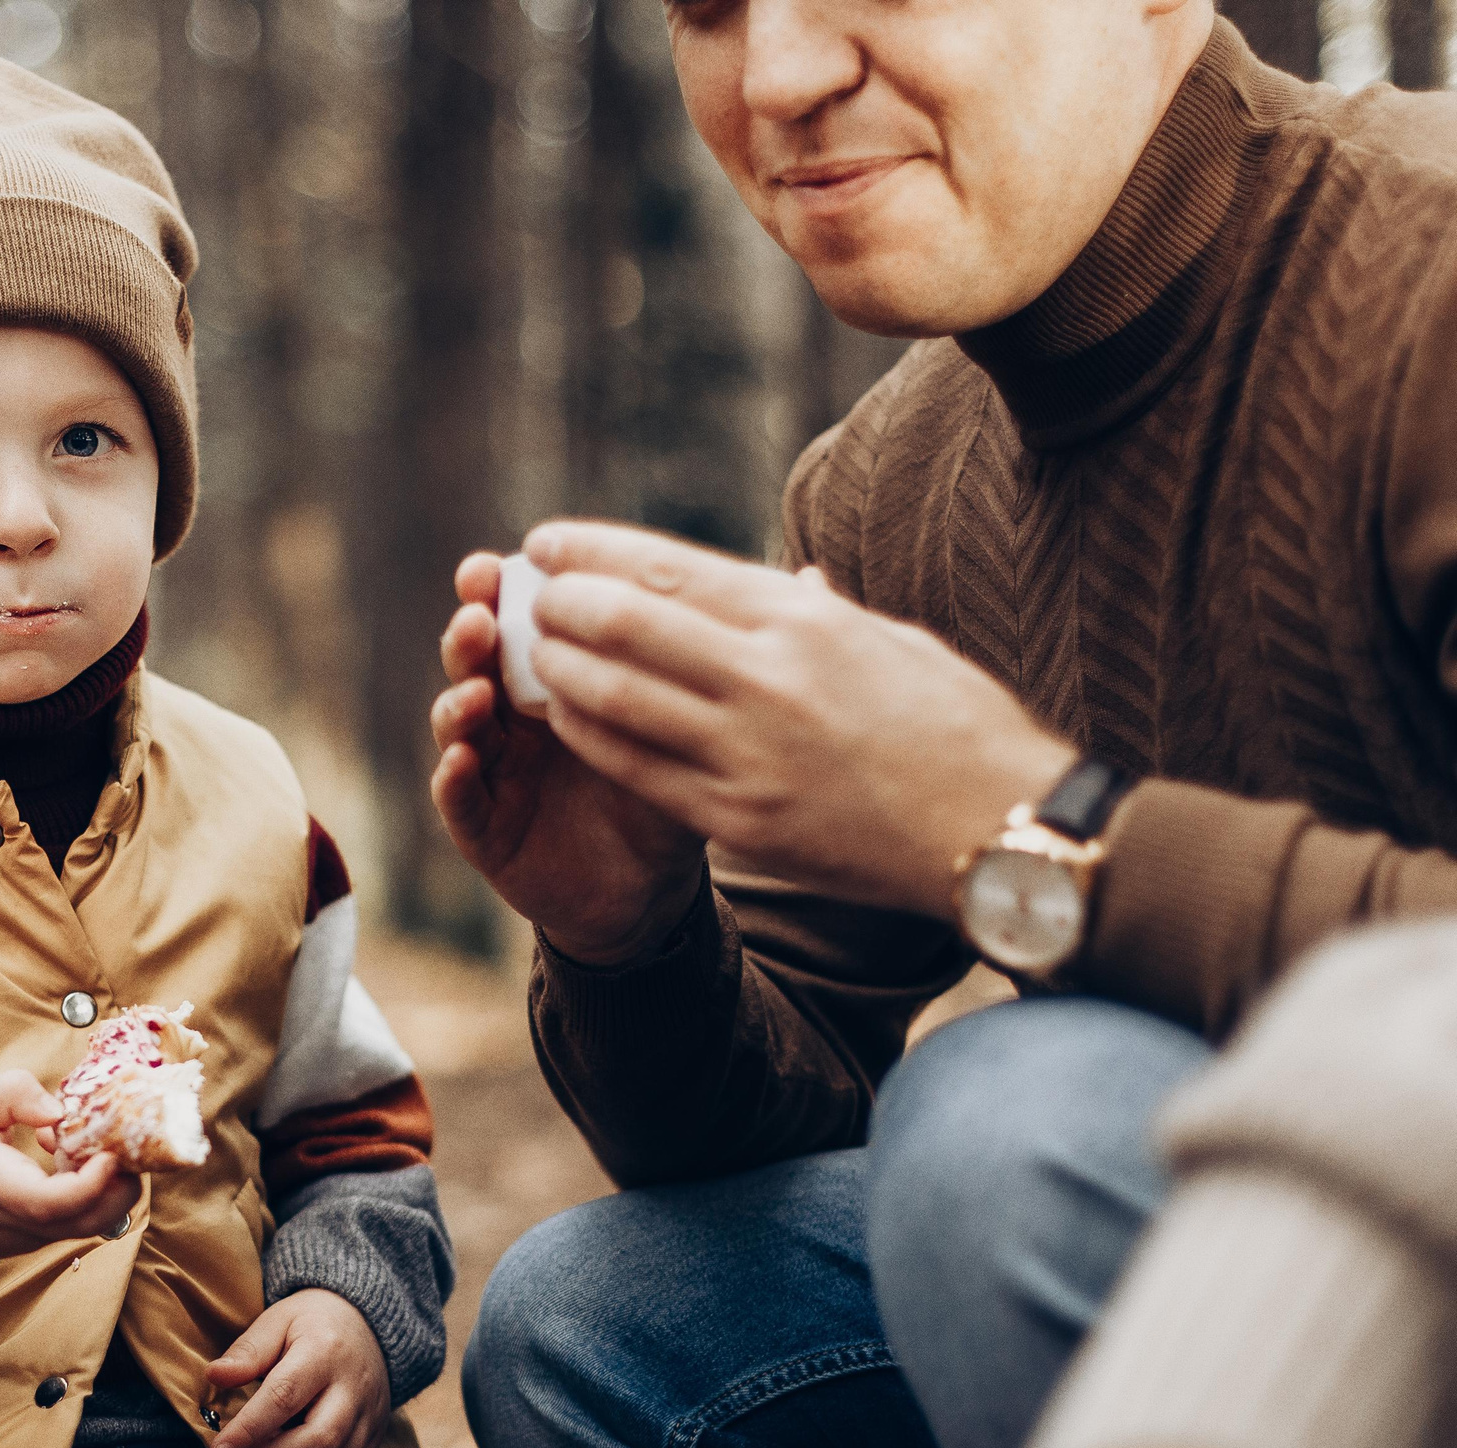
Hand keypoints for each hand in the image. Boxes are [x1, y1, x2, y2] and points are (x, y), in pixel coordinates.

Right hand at [0, 1071, 142, 1260]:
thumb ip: (12, 1094)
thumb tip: (59, 1110)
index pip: (46, 1203)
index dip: (88, 1183)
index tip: (108, 1152)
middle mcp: (14, 1221)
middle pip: (86, 1222)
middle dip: (122, 1184)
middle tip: (120, 1139)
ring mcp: (30, 1238)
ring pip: (92, 1225)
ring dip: (111, 1186)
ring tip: (89, 1144)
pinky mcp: (39, 1240)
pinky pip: (80, 1223)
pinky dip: (95, 1193)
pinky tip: (74, 1161)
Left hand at [205, 1289, 388, 1447]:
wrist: (367, 1325)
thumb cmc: (311, 1323)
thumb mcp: (277, 1321)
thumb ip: (247, 1352)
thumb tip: (214, 1376)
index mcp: (324, 1351)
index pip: (284, 1397)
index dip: (248, 1429)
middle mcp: (354, 1387)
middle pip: (318, 1440)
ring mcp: (370, 1414)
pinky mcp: (377, 1434)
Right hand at [433, 551, 706, 964]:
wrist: (650, 890)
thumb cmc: (675, 787)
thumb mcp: (703, 719)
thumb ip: (732, 653)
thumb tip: (819, 579)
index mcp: (564, 673)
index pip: (536, 615)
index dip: (524, 584)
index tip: (527, 550)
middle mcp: (518, 712)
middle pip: (481, 656)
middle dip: (474, 627)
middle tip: (479, 608)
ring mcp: (496, 767)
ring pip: (460, 720)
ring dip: (460, 696)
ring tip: (477, 688)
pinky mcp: (485, 828)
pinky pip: (458, 801)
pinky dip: (453, 779)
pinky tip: (462, 759)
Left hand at [521, 522, 1076, 917]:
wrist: (999, 829)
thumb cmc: (957, 726)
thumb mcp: (890, 642)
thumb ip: (817, 614)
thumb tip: (788, 582)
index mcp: (802, 620)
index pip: (667, 567)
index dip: (592, 552)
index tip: (547, 542)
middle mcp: (767, 677)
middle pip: (625, 622)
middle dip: (559, 604)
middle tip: (524, 597)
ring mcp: (748, 751)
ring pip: (615, 696)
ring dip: (557, 668)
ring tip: (527, 652)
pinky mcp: (739, 818)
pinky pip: (635, 768)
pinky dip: (589, 735)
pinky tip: (562, 717)